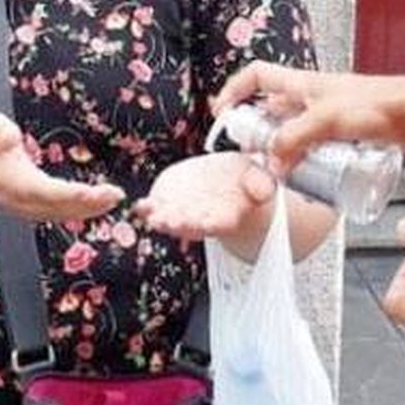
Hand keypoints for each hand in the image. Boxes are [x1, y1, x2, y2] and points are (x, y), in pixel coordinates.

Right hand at [0, 113, 123, 220]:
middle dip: (87, 204)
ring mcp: (25, 207)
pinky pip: (61, 212)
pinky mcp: (34, 207)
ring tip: (115, 198)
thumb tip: (9, 137)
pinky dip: (84, 210)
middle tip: (115, 195)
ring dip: (90, 209)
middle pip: (55, 207)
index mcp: (6, 182)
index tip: (88, 192)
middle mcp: (17, 200)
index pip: (39, 191)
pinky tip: (103, 203)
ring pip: (61, 214)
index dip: (64, 194)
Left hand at [132, 151, 277, 256]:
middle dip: (183, 224)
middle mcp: (203, 219)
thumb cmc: (245, 182)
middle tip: (173, 223)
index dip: (213, 223)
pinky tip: (139, 206)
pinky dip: (146, 209)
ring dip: (161, 220)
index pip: (221, 223)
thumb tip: (264, 191)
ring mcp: (182, 213)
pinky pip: (154, 208)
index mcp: (227, 216)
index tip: (208, 223)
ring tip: (154, 217)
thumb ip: (261, 185)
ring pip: (171, 221)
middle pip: (193, 226)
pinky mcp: (167, 202)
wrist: (226, 182)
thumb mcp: (258, 178)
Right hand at [212, 62, 404, 169]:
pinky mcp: (345, 134)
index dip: (235, 90)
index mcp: (302, 83)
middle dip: (259, 134)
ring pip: (293, 133)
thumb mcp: (327, 119)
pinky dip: (307, 161)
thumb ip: (295, 139)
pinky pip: (315, 147)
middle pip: (272, 111)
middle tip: (254, 159)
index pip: (257, 75)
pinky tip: (309, 179)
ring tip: (280, 175)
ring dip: (283, 152)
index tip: (222, 113)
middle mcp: (312, 97)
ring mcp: (328, 116)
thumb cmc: (379, 104)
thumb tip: (270, 162)